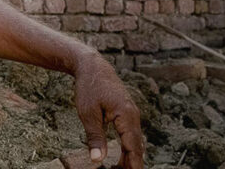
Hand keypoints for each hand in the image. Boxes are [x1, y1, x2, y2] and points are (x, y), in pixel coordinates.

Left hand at [73, 53, 143, 167]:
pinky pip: (131, 133)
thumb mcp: (87, 113)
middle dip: (132, 163)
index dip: (133, 164)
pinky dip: (128, 146)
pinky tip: (122, 156)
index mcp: (126, 115)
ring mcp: (132, 113)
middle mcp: (134, 115)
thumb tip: (97, 160)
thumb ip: (94, 137)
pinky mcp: (127, 112)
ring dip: (130, 156)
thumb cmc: (88, 87)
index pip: (133, 147)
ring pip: (135, 140)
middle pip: (137, 146)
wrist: (91, 66)